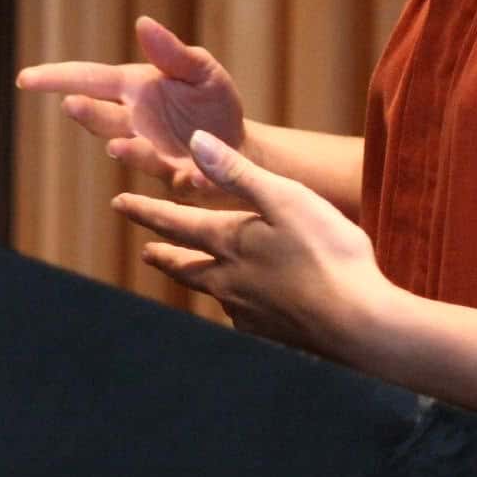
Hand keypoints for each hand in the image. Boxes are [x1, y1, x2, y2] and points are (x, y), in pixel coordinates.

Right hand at [17, 16, 246, 203]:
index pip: (89, 80)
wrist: (240, 147)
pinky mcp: (182, 180)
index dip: (57, 79)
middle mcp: (137, 124)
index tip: (25, 79)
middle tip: (72, 105)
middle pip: (105, 118)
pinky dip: (189, 181)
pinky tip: (194, 179)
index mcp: (136, 89)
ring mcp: (155, 155)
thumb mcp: (201, 70)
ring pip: (138, 153)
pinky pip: (185, 181)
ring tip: (119, 146)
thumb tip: (143, 22)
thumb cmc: (213, 103)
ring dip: (130, 151)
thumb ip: (174, 52)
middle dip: (89, 114)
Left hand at [113, 130, 396, 360]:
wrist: (356, 324)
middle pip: (185, 266)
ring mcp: (249, 312)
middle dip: (164, 254)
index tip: (119, 204)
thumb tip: (195, 141)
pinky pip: (242, 316)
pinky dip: (235, 305)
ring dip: (199, 280)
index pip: (175, 223)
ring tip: (196, 275)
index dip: (146, 211)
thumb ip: (238, 172)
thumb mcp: (285, 198)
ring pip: (213, 293)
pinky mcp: (271, 335)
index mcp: (230, 242)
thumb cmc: (327, 253)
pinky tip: (246, 307)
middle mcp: (229, 281)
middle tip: (146, 252)